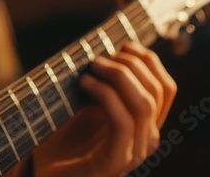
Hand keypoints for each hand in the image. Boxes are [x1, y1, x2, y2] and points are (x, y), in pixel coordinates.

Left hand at [32, 43, 176, 176]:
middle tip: (99, 58)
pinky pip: (122, 122)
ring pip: (143, 104)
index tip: (125, 45)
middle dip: (129, 65)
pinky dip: (105, 95)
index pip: (165, 88)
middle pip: (155, 91)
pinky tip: (85, 83)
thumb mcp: (86, 105)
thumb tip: (107, 53)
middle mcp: (145, 140)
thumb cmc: (61, 138)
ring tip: (92, 66)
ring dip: (118, 76)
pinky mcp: (114, 162)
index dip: (150, 61)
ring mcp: (132, 153)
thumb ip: (103, 86)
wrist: (43, 172)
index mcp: (144, 125)